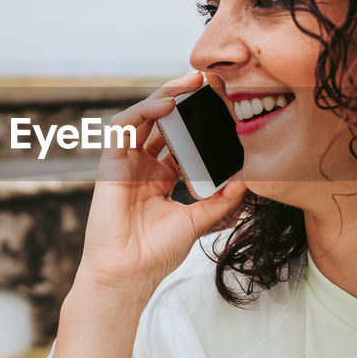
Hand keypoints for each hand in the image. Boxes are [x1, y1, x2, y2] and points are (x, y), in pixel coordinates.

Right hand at [72, 70, 246, 310]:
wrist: (127, 274)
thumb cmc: (155, 254)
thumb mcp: (197, 221)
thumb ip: (220, 199)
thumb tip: (246, 180)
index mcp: (160, 178)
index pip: (178, 140)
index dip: (197, 122)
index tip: (222, 107)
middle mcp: (142, 167)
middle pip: (161, 122)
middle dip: (183, 100)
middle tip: (208, 83)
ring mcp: (125, 164)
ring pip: (143, 117)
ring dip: (165, 96)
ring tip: (191, 83)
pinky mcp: (110, 164)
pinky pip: (123, 127)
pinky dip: (143, 111)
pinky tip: (166, 105)